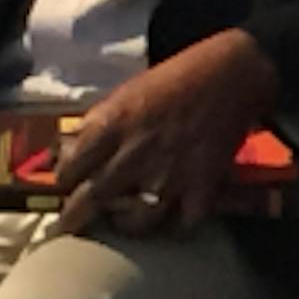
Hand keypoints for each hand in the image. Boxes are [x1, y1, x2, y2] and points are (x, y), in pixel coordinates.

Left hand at [52, 28, 279, 235]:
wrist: (233, 71)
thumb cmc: (178, 75)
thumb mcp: (127, 91)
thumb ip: (98, 124)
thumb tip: (69, 152)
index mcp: (111, 125)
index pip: (69, 171)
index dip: (65, 183)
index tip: (69, 187)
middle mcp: (135, 154)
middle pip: (91, 202)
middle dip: (77, 218)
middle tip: (74, 225)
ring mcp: (170, 174)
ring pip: (135, 223)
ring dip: (126, 225)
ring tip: (127, 220)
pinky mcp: (203, 186)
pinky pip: (183, 224)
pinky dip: (177, 226)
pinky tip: (172, 219)